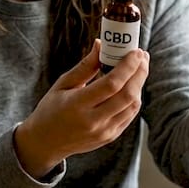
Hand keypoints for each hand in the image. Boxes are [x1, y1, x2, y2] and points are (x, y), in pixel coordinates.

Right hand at [14, 40, 149, 176]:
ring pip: (132, 106)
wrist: (46, 142)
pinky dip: (134, 97)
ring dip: (139, 84)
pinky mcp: (110, 137)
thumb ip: (85, 66)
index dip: (128, 66)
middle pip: (127, 95)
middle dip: (140, 72)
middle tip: (142, 56)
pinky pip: (130, 115)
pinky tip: (133, 84)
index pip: (111, 84)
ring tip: (139, 67)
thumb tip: (101, 44)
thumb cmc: (51, 109)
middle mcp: (93, 121)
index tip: (136, 52)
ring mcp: (104, 132)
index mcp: (77, 105)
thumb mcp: (63, 84)